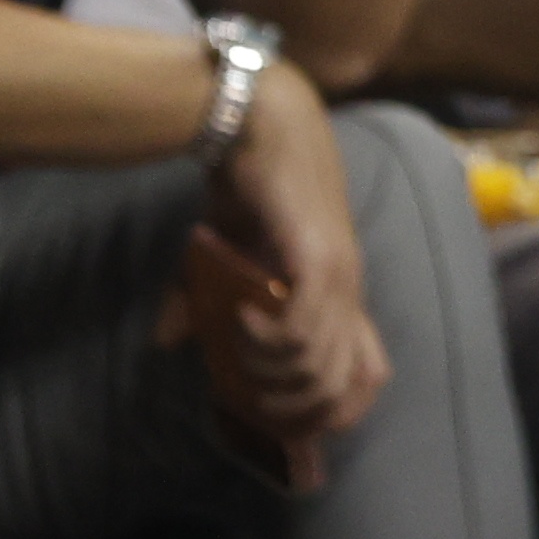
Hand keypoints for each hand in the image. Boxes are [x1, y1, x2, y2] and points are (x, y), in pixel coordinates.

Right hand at [180, 89, 390, 479]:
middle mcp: (349, 288)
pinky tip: (241, 322)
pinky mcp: (317, 256)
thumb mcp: (223, 256)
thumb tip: (168, 342)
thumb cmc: (249, 188)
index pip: (369, 376)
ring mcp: (339, 273)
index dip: (331, 412)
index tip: (278, 416)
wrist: (259, 123)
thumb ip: (202, 302)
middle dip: (290, 409)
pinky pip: (303, 327)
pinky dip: (267, 340)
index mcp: (339, 293)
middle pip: (344, 386)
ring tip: (239, 349)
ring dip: (271, 374)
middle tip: (246, 393)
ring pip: (321, 365)